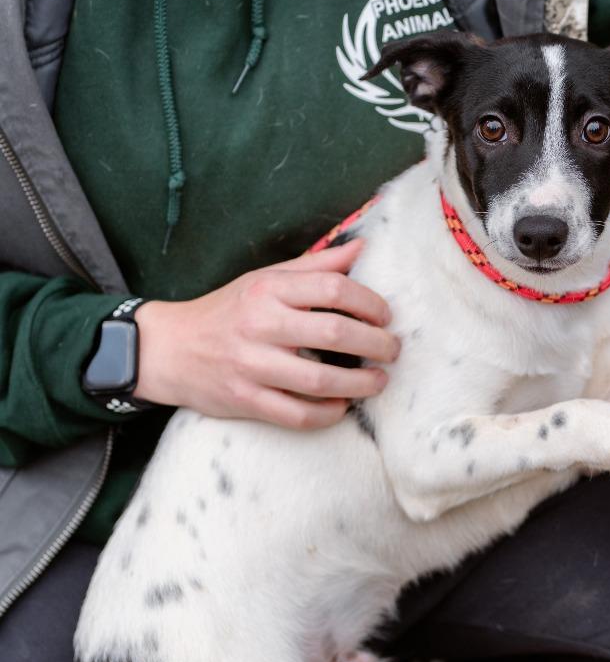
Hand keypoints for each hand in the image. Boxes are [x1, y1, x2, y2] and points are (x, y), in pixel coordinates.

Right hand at [134, 241, 399, 428]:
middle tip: (392, 350)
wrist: (166, 349)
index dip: (370, 303)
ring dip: (360, 384)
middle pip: (334, 334)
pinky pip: (297, 415)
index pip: (333, 289)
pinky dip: (327, 413)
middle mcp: (260, 325)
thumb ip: (315, 265)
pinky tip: (342, 405)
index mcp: (268, 289)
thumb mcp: (265, 278)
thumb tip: (362, 247)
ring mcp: (251, 366)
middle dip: (376, 344)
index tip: (385, 316)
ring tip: (378, 381)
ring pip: (320, 381)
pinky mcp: (244, 401)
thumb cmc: (227, 310)